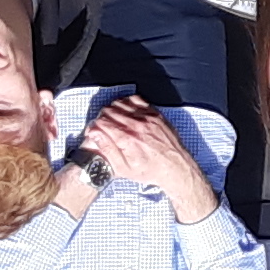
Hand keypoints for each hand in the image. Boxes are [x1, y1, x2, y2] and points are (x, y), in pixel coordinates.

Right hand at [83, 96, 221, 224]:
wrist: (175, 167)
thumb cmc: (150, 170)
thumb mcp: (124, 169)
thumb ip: (107, 150)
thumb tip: (94, 135)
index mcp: (127, 139)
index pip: (100, 123)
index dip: (94, 128)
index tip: (94, 133)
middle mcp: (136, 125)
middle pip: (108, 111)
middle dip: (101, 119)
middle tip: (103, 128)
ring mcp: (147, 117)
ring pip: (119, 103)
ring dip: (112, 110)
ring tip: (113, 121)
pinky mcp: (155, 113)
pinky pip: (135, 99)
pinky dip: (127, 103)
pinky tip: (126, 113)